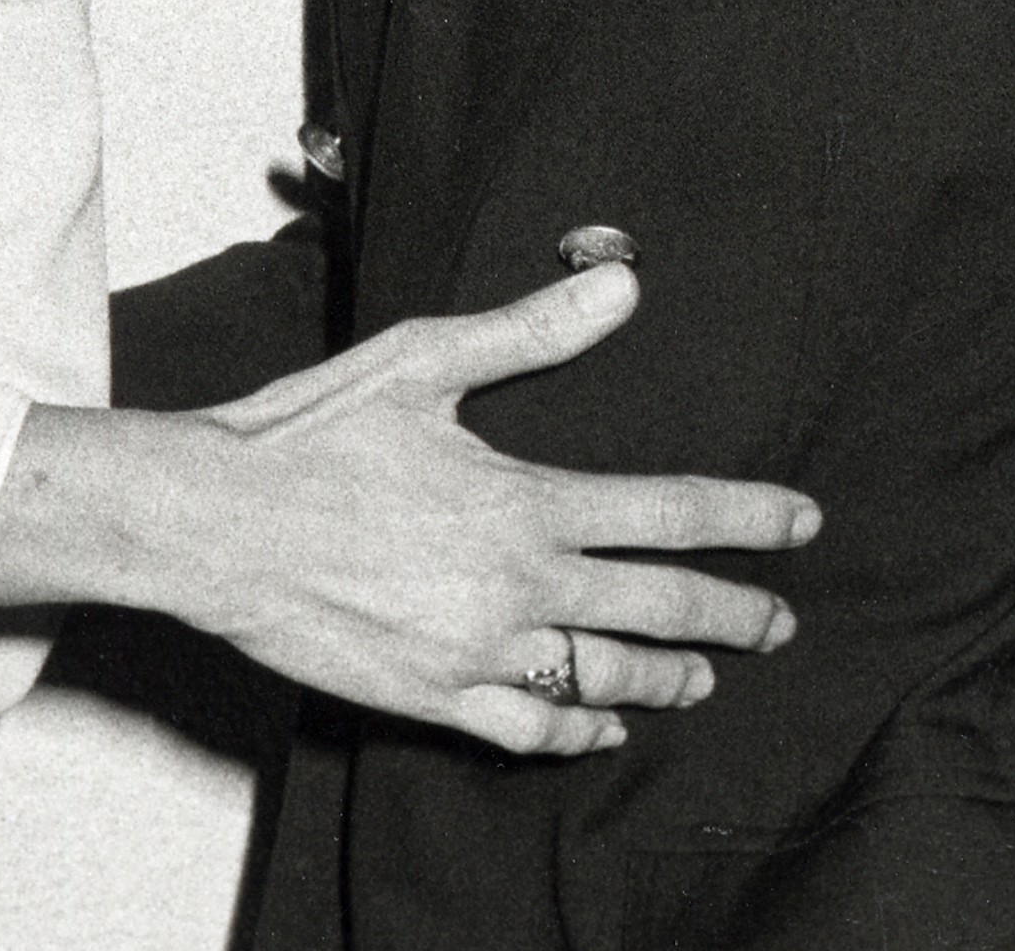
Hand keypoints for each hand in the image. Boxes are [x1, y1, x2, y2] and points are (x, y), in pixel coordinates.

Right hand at [183, 263, 817, 752]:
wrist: (212, 524)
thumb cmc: (310, 433)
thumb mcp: (421, 361)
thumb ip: (531, 332)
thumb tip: (621, 284)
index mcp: (524, 503)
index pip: (670, 513)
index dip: (748, 518)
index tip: (802, 524)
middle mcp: (518, 587)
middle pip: (662, 610)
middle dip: (735, 615)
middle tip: (779, 620)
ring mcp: (479, 653)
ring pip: (608, 679)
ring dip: (669, 678)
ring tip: (702, 676)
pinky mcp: (434, 699)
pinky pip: (533, 729)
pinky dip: (580, 728)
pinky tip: (600, 724)